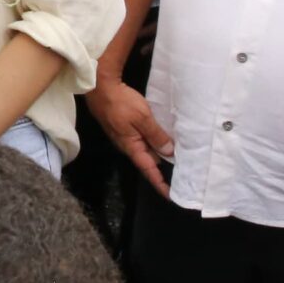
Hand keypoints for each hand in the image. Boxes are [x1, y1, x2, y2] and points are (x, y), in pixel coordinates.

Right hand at [84, 79, 171, 197]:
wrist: (100, 87)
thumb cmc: (120, 103)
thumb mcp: (142, 118)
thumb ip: (156, 135)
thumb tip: (169, 152)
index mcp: (132, 147)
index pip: (148, 170)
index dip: (160, 183)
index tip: (172, 195)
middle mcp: (129, 145)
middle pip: (149, 161)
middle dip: (164, 168)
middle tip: (183, 174)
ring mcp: (126, 136)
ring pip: (147, 149)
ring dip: (160, 153)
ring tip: (179, 157)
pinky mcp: (126, 127)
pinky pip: (143, 139)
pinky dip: (155, 141)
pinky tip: (165, 137)